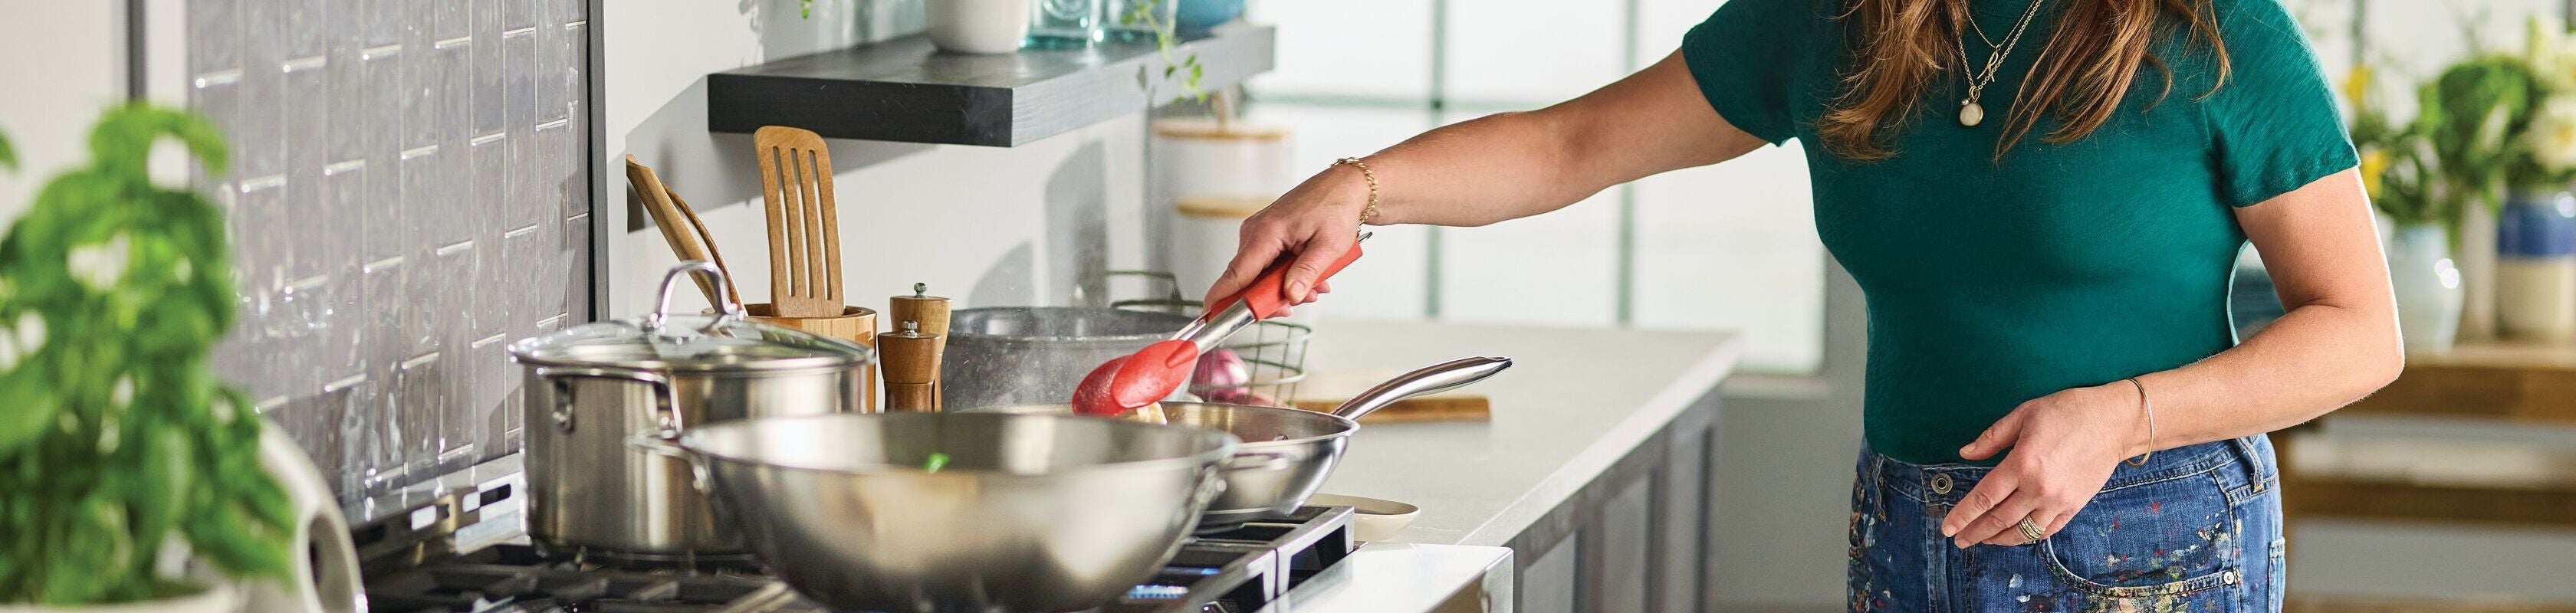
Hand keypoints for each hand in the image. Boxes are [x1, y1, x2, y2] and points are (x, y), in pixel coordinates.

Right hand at [1204, 165, 1369, 312]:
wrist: (1344, 186)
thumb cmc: (1336, 207)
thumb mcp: (1329, 246)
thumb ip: (1307, 273)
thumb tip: (1290, 295)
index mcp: (1267, 232)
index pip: (1236, 273)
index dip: (1222, 297)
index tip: (1211, 315)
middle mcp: (1256, 231)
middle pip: (1248, 280)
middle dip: (1272, 297)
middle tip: (1301, 299)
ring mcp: (1259, 233)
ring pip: (1259, 275)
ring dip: (1284, 286)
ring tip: (1315, 285)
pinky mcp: (1266, 236)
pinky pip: (1267, 265)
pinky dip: (1285, 275)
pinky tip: (1308, 275)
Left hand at [1941, 383, 2148, 547]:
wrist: (2114, 421)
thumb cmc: (2068, 411)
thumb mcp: (2024, 414)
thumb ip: (1992, 438)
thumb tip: (1965, 453)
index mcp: (2022, 464)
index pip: (1983, 498)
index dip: (1963, 516)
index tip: (1947, 527)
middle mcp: (2038, 488)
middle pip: (1999, 519)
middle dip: (1975, 532)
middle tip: (1959, 540)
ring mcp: (2058, 501)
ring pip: (2022, 531)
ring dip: (1999, 539)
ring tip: (1983, 540)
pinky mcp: (2075, 506)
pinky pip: (2047, 530)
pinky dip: (2028, 537)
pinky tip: (2015, 536)